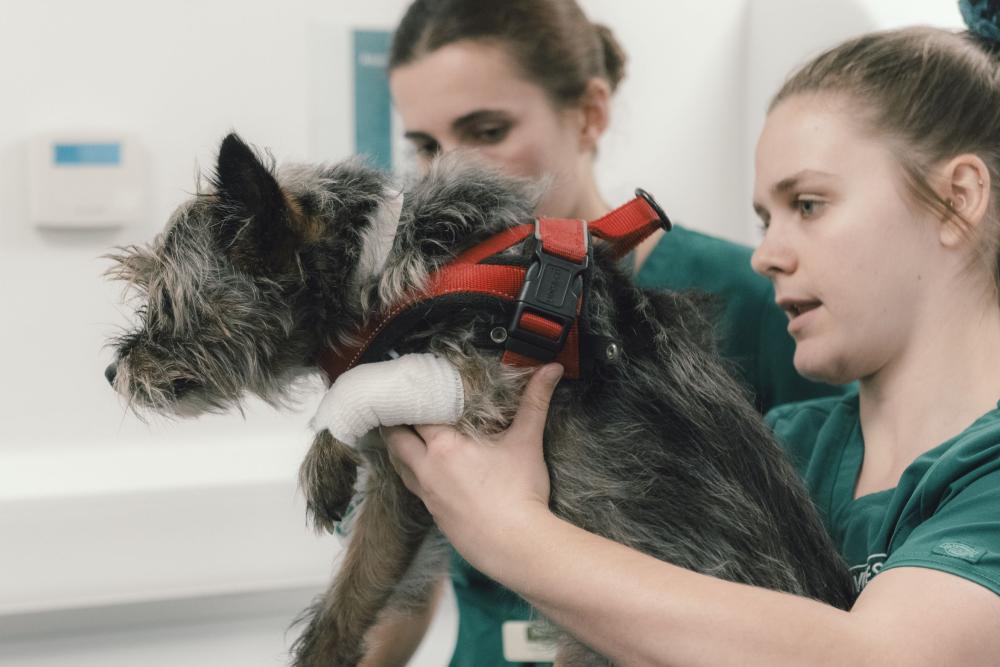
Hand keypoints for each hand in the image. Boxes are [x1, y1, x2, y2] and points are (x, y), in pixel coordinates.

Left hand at [382, 363, 562, 571]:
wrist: (516, 546)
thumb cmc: (519, 494)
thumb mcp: (527, 441)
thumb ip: (535, 402)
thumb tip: (550, 370)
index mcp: (444, 447)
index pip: (414, 414)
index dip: (412, 399)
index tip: (412, 388)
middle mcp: (427, 470)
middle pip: (395, 440)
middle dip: (395, 423)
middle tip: (400, 409)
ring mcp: (428, 496)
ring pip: (400, 466)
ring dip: (400, 450)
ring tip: (406, 436)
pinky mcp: (435, 517)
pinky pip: (414, 489)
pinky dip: (413, 475)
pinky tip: (427, 472)